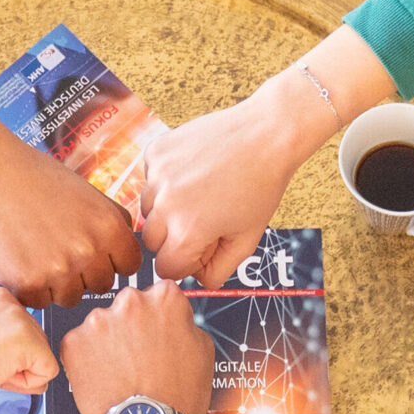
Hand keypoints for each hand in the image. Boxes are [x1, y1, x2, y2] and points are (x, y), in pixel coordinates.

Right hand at [0, 93, 138, 305]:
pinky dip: (27, 287)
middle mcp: (90, 250)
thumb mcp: (87, 192)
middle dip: (83, 273)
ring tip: (36, 252)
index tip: (93, 253)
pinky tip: (18, 258)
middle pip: (100, 285)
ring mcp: (59, 269)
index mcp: (110, 226)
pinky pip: (38, 301)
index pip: (129, 266)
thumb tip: (126, 250)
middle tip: (57, 250)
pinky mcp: (27, 282)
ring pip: (70, 297)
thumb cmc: (35, 176)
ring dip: (55, 284)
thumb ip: (111, 222)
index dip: (110, 260)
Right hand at [0, 282, 57, 413]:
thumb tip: (28, 347)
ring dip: (18, 372)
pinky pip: (47, 372)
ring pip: (42, 357)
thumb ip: (1, 332)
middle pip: (36, 341)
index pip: (21, 329)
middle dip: (14, 362)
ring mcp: (19, 317)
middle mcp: (7, 298)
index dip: (3, 351)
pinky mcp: (27, 340)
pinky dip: (26, 383)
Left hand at [60, 278, 214, 413]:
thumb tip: (174, 317)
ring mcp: (99, 320)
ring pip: (101, 325)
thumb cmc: (178, 396)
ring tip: (120, 372)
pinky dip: (85, 358)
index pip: (159, 293)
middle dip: (130, 326)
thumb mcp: (203, 349)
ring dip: (106, 342)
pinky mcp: (73, 342)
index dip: (157, 317)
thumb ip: (184, 321)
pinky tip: (103, 378)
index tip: (155, 332)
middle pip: (127, 306)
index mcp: (165, 298)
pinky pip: (78, 344)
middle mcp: (130, 301)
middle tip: (137, 357)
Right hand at [139, 28, 396, 286]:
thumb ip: (218, 271)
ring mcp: (157, 175)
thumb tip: (196, 279)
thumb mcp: (247, 240)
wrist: (266, 133)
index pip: (166, 268)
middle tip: (206, 218)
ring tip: (201, 192)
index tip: (207, 244)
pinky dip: (166, 181)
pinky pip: (149, 179)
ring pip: (147, 210)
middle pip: (153, 242)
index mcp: (188, 232)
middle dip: (174, 237)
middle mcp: (165, 205)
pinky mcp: (155, 151)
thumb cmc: (261, 188)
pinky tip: (194, 171)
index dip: (188, 261)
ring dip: (167, 209)